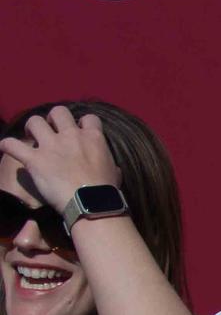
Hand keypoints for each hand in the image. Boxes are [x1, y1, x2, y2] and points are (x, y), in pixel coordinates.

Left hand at [0, 106, 121, 211]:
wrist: (90, 203)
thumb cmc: (106, 190)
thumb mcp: (114, 172)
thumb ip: (108, 163)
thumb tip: (110, 167)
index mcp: (93, 137)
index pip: (89, 118)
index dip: (82, 124)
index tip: (79, 132)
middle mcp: (71, 135)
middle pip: (59, 111)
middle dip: (52, 118)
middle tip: (50, 130)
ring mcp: (50, 145)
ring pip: (34, 121)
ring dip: (30, 127)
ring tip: (30, 136)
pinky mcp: (34, 158)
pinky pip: (12, 145)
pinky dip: (7, 145)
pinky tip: (6, 148)